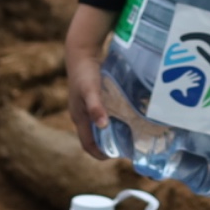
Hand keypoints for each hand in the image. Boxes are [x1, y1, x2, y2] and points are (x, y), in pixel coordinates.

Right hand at [64, 4, 114, 159]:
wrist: (80, 52)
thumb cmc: (84, 73)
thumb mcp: (90, 91)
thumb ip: (96, 108)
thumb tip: (102, 126)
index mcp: (79, 118)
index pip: (88, 145)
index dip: (100, 154)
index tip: (117, 156)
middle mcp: (82, 116)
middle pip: (94, 138)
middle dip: (108, 145)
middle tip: (128, 146)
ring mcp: (86, 108)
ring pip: (99, 127)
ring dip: (111, 133)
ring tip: (130, 134)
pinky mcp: (93, 99)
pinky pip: (103, 115)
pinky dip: (113, 120)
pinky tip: (126, 116)